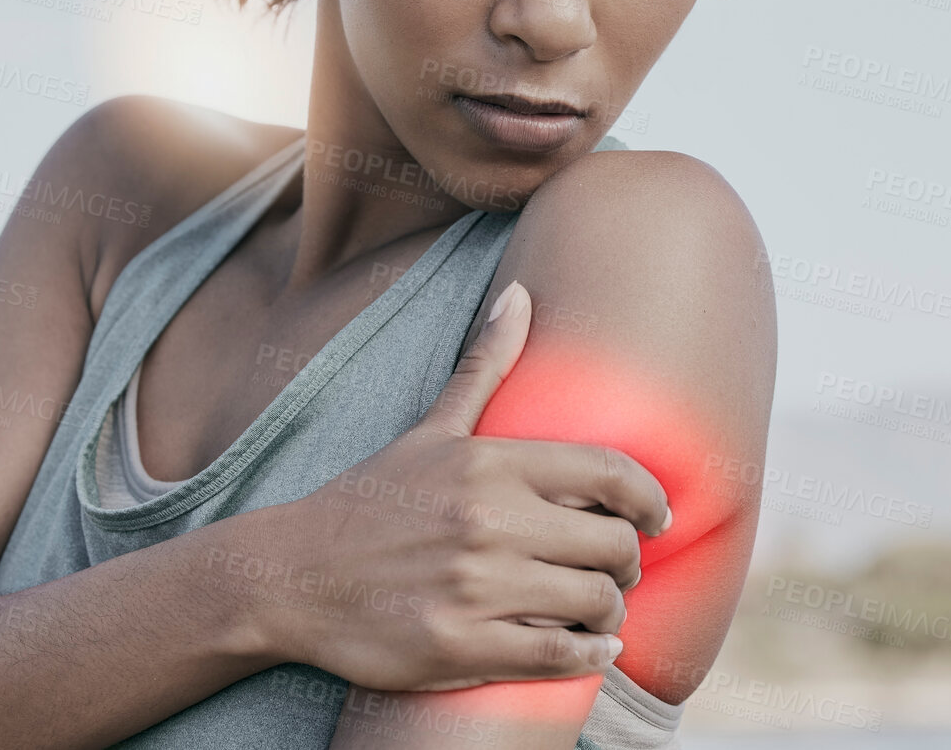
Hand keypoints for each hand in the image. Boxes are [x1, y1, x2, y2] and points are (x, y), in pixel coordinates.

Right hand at [272, 280, 671, 691]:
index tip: (658, 517)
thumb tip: (520, 293)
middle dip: (629, 562)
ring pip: (595, 603)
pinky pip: (561, 657)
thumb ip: (484, 366)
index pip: (610, 472)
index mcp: (489, 464)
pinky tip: (588, 648)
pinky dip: (589, 656)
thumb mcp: (430, 431)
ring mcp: (474, 587)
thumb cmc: (369, 501)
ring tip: (597, 609)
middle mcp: (487, 522)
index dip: (651, 498)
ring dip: (609, 611)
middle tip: (618, 570)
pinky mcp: (459, 647)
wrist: (292, 576)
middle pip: (614, 544)